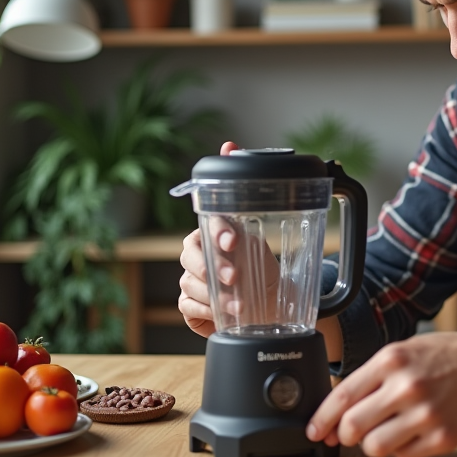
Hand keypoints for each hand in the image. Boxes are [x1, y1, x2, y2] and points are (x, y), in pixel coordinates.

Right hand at [177, 141, 283, 336]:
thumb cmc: (261, 263)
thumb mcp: (260, 225)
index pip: (206, 225)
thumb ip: (243, 185)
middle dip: (212, 265)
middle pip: (189, 254)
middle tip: (234, 275)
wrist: (269, 303)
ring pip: (189, 281)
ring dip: (215, 293)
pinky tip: (225, 312)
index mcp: (213, 231)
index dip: (218, 232)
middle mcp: (197, 253)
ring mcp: (192, 279)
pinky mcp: (190, 305)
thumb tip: (228, 144)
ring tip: (239, 302)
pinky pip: (187, 305)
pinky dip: (207, 310)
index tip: (233, 241)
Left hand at [306, 328, 456, 456]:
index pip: (342, 396)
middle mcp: (406, 387)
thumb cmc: (446, 356)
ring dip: (372, 445)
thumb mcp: (404, 350)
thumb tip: (339, 408)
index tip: (314, 431)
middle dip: (343, 435)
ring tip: (383, 433)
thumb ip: (373, 375)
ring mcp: (426, 415)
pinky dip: (400, 450)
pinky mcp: (442, 437)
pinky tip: (409, 434)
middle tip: (348, 434)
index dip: (321, 418)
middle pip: (352, 427)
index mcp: (392, 361)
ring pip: (375, 447)